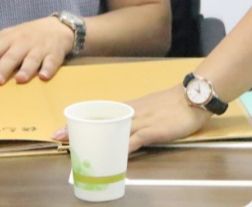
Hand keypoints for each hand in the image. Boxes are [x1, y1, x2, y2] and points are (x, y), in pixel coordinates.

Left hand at [0, 16, 74, 84]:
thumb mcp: (8, 41)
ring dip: (26, 69)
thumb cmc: (27, 37)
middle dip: (3, 68)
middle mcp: (23, 42)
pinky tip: (44, 76)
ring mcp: (39, 47)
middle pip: (11, 56)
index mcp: (8, 39)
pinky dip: (48, 68)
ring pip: (32, 59)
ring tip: (20, 79)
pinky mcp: (55, 52)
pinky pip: (51, 61)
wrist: (57, 26)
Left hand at [51, 84, 212, 152]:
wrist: (193, 97)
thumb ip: (137, 115)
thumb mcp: (150, 106)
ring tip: (76, 146)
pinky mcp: (153, 131)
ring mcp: (141, 122)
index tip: (63, 126)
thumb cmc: (174, 103)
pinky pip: (135, 141)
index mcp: (130, 107)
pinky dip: (123, 148)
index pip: (100, 113)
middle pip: (100, 121)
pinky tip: (112, 155)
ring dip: (94, 139)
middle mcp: (131, 113)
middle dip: (79, 129)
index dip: (81, 120)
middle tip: (59, 136)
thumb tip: (123, 126)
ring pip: (111, 130)